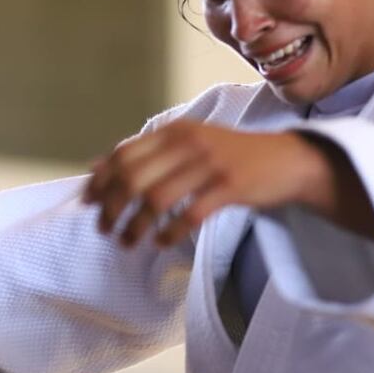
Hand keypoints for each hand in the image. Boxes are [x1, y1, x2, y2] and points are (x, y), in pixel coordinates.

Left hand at [83, 121, 323, 246]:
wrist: (286, 161)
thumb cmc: (233, 156)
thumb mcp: (190, 144)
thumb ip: (149, 153)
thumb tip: (98, 167)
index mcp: (175, 130)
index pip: (124, 154)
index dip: (101, 181)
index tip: (87, 203)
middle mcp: (189, 143)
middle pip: (134, 178)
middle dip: (112, 207)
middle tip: (105, 229)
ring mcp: (210, 164)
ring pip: (157, 200)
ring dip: (136, 226)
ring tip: (128, 242)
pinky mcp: (229, 187)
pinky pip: (189, 215)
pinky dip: (170, 232)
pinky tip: (161, 242)